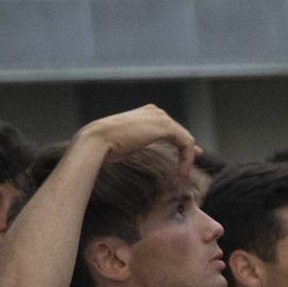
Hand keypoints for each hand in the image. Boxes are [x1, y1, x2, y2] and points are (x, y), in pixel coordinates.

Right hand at [75, 104, 198, 177]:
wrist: (99, 140)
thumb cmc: (108, 145)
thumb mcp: (130, 144)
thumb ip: (143, 144)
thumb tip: (141, 149)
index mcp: (146, 114)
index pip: (171, 129)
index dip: (181, 145)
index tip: (186, 160)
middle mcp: (155, 112)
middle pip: (180, 133)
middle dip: (188, 151)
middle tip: (188, 169)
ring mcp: (160, 117)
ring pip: (185, 139)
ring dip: (187, 158)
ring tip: (182, 174)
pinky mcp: (165, 126)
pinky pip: (185, 143)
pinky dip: (187, 158)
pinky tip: (181, 171)